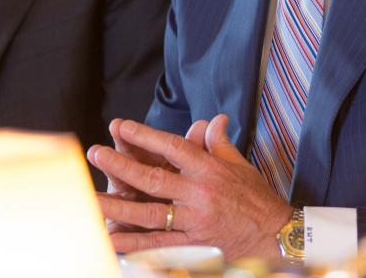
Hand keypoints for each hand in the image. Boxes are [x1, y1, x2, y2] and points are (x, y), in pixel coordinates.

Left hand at [87, 114, 291, 259]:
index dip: (146, 136)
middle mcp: (199, 193)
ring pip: (149, 213)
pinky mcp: (192, 245)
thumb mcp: (240, 164)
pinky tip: (112, 240)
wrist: (275, 234)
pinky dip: (134, 245)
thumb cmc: (257, 198)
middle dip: (122, 166)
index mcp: (210, 169)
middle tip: (96, 153)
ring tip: (91, 199)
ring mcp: (194, 221)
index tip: (121, 126)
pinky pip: (157, 244)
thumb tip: (213, 119)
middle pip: (154, 178)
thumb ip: (219, 143)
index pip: (173, 147)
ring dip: (117, 206)